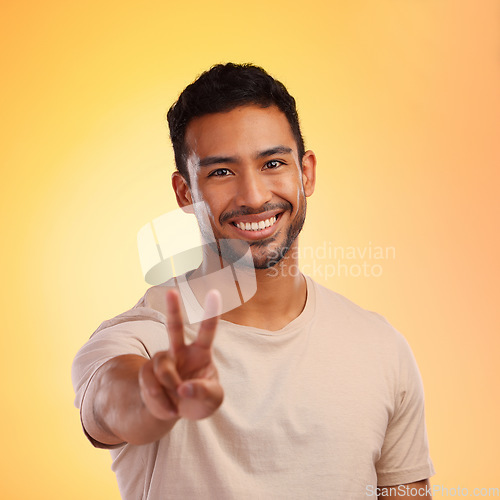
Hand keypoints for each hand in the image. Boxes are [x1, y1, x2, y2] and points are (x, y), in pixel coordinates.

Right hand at [138, 288, 222, 420]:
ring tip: (178, 404)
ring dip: (170, 388)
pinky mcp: (147, 372)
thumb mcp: (212, 399)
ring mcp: (163, 360)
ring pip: (163, 368)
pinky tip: (169, 408)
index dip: (211, 312)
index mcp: (201, 352)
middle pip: (174, 327)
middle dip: (173, 309)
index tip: (214, 292)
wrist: (177, 412)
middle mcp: (180, 351)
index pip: (207, 330)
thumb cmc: (200, 400)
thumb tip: (184, 388)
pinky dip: (161, 401)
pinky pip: (150, 384)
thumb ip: (204, 392)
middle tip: (171, 291)